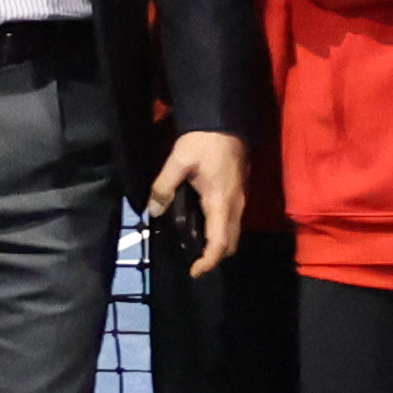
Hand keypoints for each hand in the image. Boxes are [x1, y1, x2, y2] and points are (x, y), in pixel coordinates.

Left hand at [147, 129, 248, 275]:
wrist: (225, 121)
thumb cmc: (203, 141)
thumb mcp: (177, 162)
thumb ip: (163, 187)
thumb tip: (153, 211)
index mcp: (220, 202)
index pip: (219, 242)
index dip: (208, 261)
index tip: (193, 271)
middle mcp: (235, 206)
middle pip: (230, 243)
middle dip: (214, 257)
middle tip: (192, 261)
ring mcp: (240, 200)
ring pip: (233, 233)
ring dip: (218, 245)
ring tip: (194, 247)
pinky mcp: (238, 194)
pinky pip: (232, 222)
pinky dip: (219, 232)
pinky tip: (200, 226)